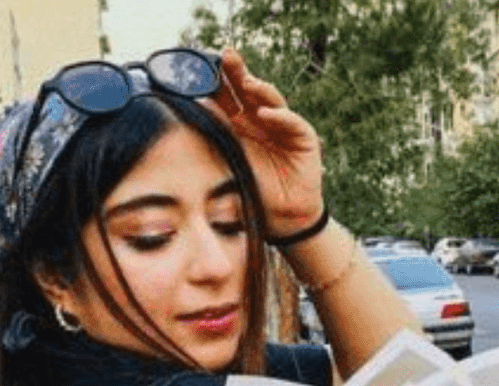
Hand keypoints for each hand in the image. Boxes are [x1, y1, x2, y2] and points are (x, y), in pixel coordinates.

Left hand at [204, 48, 324, 239]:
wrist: (281, 218)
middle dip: (237, 72)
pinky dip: (281, 117)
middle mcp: (260, 121)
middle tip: (226, 55)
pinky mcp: (303, 138)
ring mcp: (282, 126)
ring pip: (271, 100)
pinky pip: (292, 122)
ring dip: (259, 89)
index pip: (226, 97)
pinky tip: (267, 113)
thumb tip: (195, 109)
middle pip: (248, 90)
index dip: (217, 81)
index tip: (201, 66)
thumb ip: (215, 136)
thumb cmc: (252, 192)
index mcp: (238, 125)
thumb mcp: (227, 161)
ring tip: (247, 82)